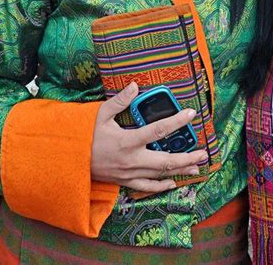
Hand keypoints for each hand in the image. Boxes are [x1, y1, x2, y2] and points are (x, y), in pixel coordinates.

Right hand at [91, 82, 207, 192]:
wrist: (68, 161)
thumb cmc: (84, 135)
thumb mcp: (100, 114)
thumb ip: (120, 100)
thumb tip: (135, 86)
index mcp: (127, 141)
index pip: (158, 130)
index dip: (177, 121)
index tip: (191, 114)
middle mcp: (132, 160)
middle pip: (166, 160)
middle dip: (187, 157)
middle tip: (204, 154)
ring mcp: (129, 173)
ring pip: (160, 175)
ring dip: (180, 171)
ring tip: (196, 167)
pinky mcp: (124, 181)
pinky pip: (146, 187)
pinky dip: (161, 186)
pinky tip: (173, 183)